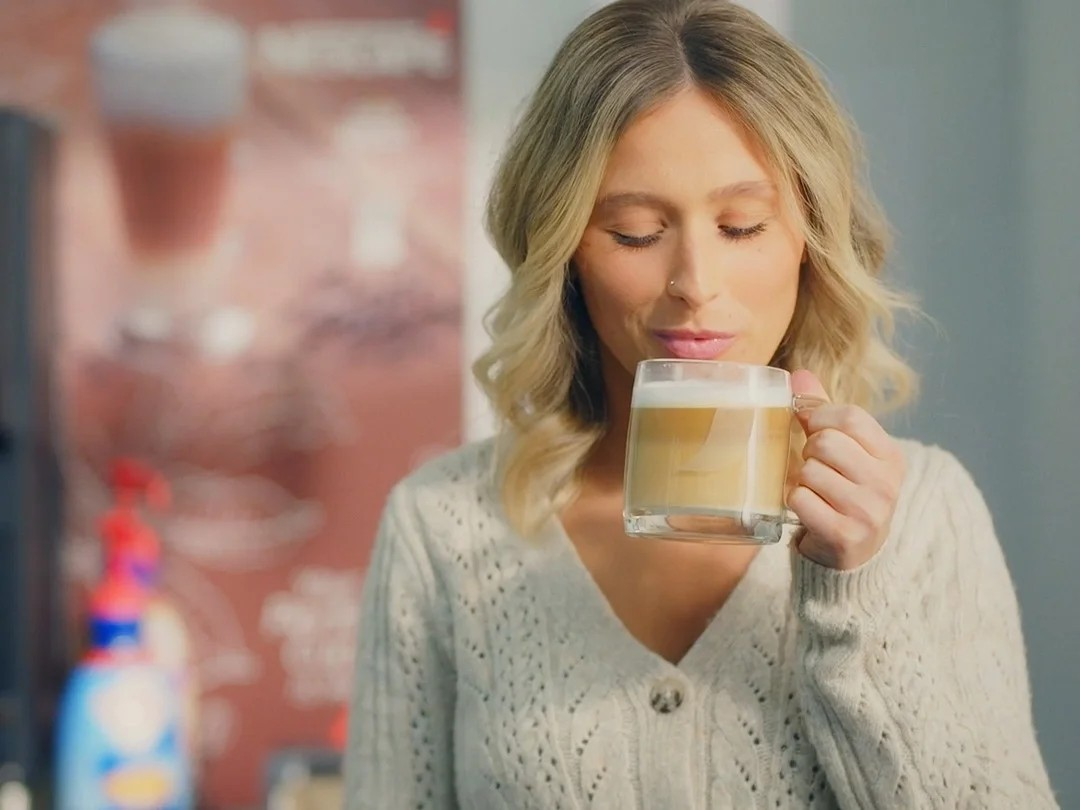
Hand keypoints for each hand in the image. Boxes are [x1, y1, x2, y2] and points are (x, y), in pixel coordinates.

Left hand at [787, 370, 905, 569]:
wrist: (855, 554)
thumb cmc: (845, 492)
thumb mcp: (846, 451)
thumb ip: (823, 411)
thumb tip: (799, 374)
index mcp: (891, 456)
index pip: (850, 416)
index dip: (819, 417)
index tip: (810, 428)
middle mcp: (886, 484)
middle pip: (826, 443)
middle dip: (808, 451)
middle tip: (812, 466)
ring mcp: (868, 512)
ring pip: (809, 471)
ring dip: (799, 479)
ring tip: (813, 490)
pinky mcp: (845, 535)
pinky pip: (800, 499)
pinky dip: (794, 501)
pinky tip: (808, 509)